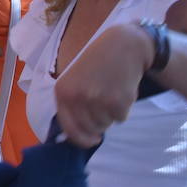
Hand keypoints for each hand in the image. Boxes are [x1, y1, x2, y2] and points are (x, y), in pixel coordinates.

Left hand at [52, 23, 150, 146]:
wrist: (123, 45)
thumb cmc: (97, 64)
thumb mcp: (73, 80)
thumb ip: (71, 104)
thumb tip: (74, 135)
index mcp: (62, 93)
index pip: (69, 129)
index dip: (81, 140)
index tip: (91, 141)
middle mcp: (77, 98)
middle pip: (89, 129)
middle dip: (98, 125)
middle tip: (105, 107)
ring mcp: (97, 100)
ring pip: (105, 124)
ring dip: (110, 115)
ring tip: (111, 94)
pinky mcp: (118, 101)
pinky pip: (121, 118)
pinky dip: (123, 110)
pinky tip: (121, 92)